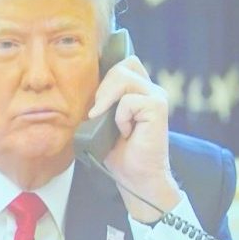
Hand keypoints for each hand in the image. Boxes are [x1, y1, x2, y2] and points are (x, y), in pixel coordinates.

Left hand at [87, 53, 181, 223]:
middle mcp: (151, 89)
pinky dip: (120, 117)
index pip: (123, 63)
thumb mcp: (102, 120)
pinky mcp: (158, 107)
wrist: (136, 176)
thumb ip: (101, 100)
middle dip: (104, 86)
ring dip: (108, 99)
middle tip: (98, 111)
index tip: (97, 100)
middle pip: (124, 64)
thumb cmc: (118, 152)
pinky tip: (125, 132)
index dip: (106, 74)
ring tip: (106, 120)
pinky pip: (128, 100)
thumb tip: (81, 85)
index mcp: (140, 89)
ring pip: (124, 78)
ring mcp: (157, 96)